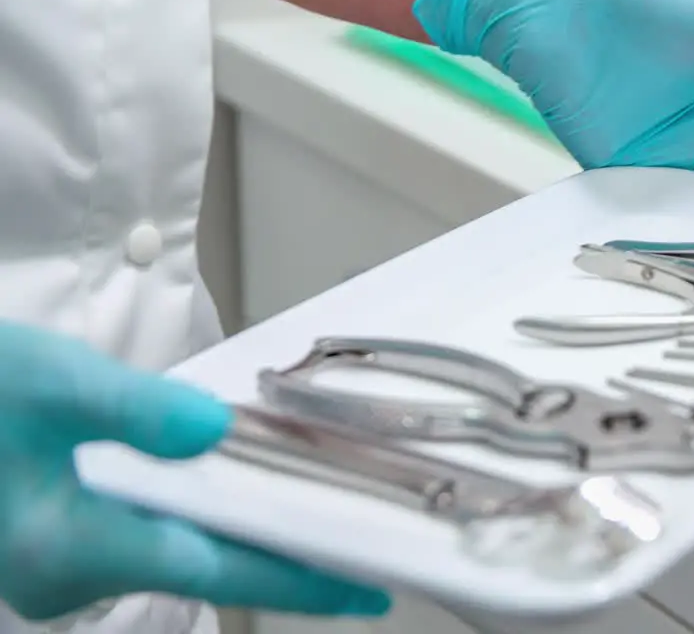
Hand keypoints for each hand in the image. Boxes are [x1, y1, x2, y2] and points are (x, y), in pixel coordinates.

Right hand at [0, 322, 390, 620]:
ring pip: (176, 556)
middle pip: (207, 569)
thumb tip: (216, 429)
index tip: (371, 589)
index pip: (219, 568)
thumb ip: (133, 409)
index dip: (302, 580)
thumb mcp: (43, 381)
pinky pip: (143, 542)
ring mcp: (54, 571)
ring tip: (316, 510)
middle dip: (285, 557)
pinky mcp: (49, 551)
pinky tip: (229, 490)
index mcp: (73, 544)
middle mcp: (68, 577)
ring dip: (242, 534)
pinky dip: (195, 520)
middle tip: (362, 540)